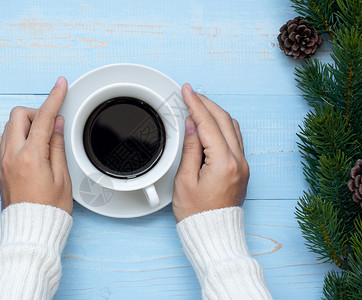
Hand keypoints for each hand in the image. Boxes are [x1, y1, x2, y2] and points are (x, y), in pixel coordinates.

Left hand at [0, 77, 72, 213]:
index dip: (54, 98)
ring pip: (8, 127)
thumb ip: (56, 145)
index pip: (43, 118)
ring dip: (25, 125)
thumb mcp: (62, 177)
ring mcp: (2, 163)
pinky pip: (3, 142)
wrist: (30, 231)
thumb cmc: (49, 209)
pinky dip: (16, 137)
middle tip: (50, 123)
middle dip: (35, 112)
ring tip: (41, 138)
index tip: (60, 85)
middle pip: (18, 115)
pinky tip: (29, 147)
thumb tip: (55, 123)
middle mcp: (11, 156)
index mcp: (30, 157)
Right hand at [172, 84, 248, 221]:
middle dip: (206, 103)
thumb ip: (191, 148)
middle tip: (191, 94)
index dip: (195, 103)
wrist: (213, 233)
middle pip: (223, 120)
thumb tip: (193, 124)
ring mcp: (242, 165)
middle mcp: (238, 161)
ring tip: (199, 106)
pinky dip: (222, 126)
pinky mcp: (241, 169)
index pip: (208, 123)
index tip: (187, 90)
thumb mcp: (185, 180)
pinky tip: (210, 124)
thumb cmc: (197, 213)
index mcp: (223, 163)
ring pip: (232, 127)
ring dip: (216, 113)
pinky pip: (235, 139)